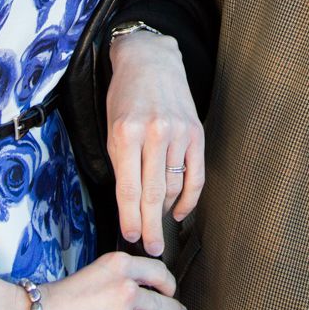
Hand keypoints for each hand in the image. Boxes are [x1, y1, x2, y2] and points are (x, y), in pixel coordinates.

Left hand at [106, 29, 204, 253]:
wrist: (151, 61)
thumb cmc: (125, 96)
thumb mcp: (112, 128)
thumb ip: (122, 165)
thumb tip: (130, 205)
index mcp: (126, 134)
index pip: (129, 189)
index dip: (130, 219)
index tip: (130, 237)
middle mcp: (154, 134)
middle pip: (154, 195)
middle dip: (150, 227)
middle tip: (151, 248)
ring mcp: (179, 133)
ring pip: (175, 187)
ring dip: (166, 211)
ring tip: (158, 224)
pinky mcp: (196, 133)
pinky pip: (196, 175)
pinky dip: (189, 198)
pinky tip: (180, 211)